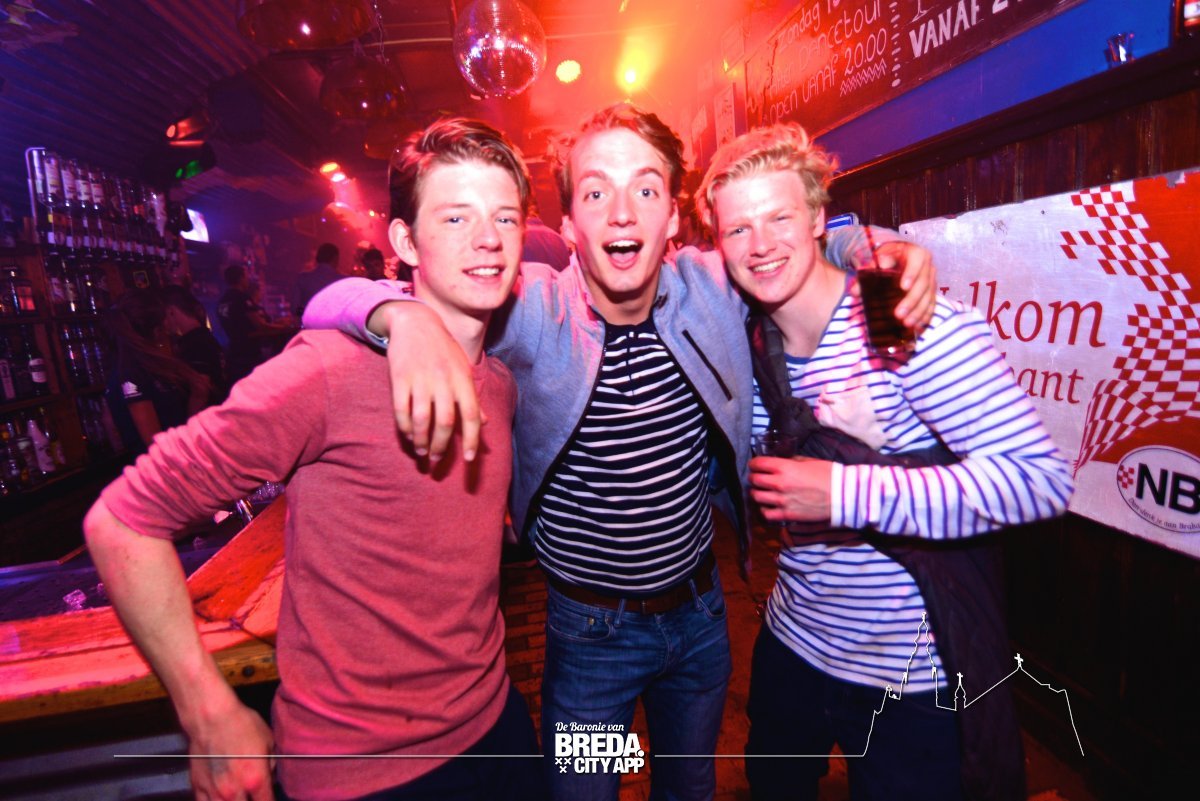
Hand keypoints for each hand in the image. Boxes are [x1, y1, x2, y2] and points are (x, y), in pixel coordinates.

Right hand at [185, 699, 274, 800]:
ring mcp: (214, 791)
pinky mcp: (197, 786)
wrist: (211, 716)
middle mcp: (234, 791)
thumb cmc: (241, 724)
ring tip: (238, 797)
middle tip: (254, 795)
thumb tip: (272, 775)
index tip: (271, 798)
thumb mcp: (268, 741)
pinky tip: (219, 797)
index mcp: (255, 780)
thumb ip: (271, 764)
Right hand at [374, 302, 484, 460]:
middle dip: (442, 446)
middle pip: (446, 422)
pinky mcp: (400, 377)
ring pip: (423, 419)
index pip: (472, 415)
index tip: (470, 459)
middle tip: (436, 459)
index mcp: (463, 380)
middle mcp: (444, 380)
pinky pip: (402, 409)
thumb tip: (484, 422)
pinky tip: (408, 434)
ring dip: (422, 440)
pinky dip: (405, 426)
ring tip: (421, 451)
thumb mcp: (462, 369)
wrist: (416, 322)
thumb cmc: (443, 349)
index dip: (473, 439)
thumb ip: (471, 397)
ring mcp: (421, 379)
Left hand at [749, 456, 833, 522]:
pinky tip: (768, 506)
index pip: (758, 464)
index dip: (754, 463)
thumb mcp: (809, 461)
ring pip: (756, 496)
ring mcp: (782, 501)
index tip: (755, 465)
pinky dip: (764, 509)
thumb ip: (791, 461)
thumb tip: (782, 462)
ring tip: (762, 491)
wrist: (843, 496)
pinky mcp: (787, 515)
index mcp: (785, 468)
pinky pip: (766, 513)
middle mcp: (779, 484)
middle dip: (754, 477)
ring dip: (757, 492)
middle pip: (754, 480)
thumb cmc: (829, 475)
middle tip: (757, 477)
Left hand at [848, 240, 936, 331]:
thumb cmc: (884, 258)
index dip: (912, 274)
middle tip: (899, 314)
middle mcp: (927, 266)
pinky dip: (925, 316)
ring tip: (907, 324)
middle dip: (912, 300)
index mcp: (916, 253)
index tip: (903, 287)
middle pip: (923, 283)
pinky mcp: (930, 292)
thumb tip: (855, 291)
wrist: (895, 259)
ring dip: (918, 312)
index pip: (917, 262)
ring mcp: (931, 280)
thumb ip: (866, 271)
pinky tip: (917, 327)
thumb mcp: (876, 260)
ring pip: (928, 296)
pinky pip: (931, 305)